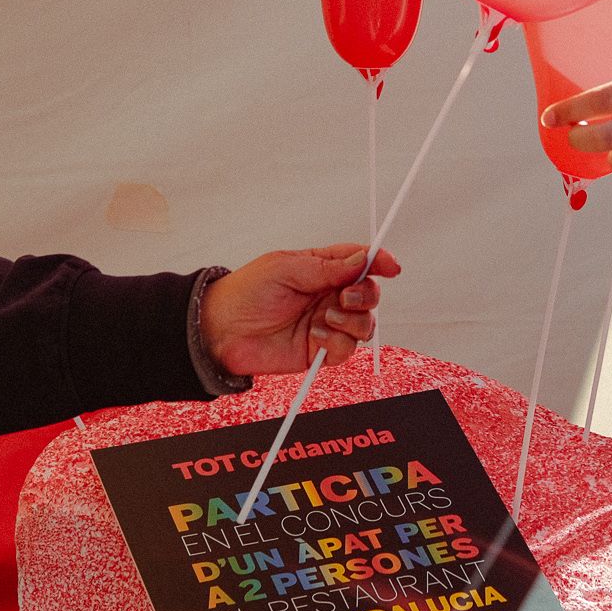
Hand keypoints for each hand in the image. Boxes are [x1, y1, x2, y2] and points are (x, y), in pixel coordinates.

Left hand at [201, 245, 399, 374]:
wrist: (220, 331)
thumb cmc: (246, 292)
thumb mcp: (286, 268)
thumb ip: (327, 267)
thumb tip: (362, 260)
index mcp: (321, 269)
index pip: (359, 261)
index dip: (379, 261)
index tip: (391, 266)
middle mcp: (328, 296)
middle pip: (369, 293)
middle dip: (366, 294)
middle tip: (344, 296)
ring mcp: (326, 323)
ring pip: (364, 323)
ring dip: (351, 320)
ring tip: (325, 317)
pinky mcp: (320, 350)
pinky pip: (347, 348)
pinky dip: (336, 341)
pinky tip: (315, 335)